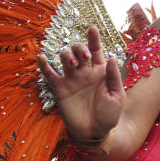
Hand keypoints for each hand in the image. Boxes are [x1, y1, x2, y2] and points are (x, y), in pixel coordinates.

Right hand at [38, 24, 124, 144]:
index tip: (92, 27)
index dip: (94, 38)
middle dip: (80, 48)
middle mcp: (85, 72)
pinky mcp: (60, 89)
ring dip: (67, 56)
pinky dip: (44, 65)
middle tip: (84, 59)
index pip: (96, 50)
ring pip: (64, 58)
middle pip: (78, 49)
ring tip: (73, 66)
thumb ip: (114, 77)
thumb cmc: (109, 115)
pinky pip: (50, 74)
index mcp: (100, 71)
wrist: (95, 133)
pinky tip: (42, 58)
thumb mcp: (117, 96)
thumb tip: (111, 57)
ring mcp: (72, 79)